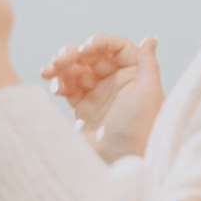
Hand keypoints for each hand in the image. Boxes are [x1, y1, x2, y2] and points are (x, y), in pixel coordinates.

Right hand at [42, 34, 163, 161]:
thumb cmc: (136, 127)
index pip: (118, 47)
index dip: (100, 42)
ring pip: (76, 69)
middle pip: (92, 55)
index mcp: (137, 76)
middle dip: (74, 53)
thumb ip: (147, 63)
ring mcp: (99, 96)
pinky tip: (55, 88)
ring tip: (49, 71)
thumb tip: (151, 38)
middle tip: (61, 60)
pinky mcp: (83, 108)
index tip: (86, 48)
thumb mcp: (148, 91)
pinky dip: (58, 82)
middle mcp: (119, 84)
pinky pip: (67, 87)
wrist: (116, 161)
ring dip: (61, 65)